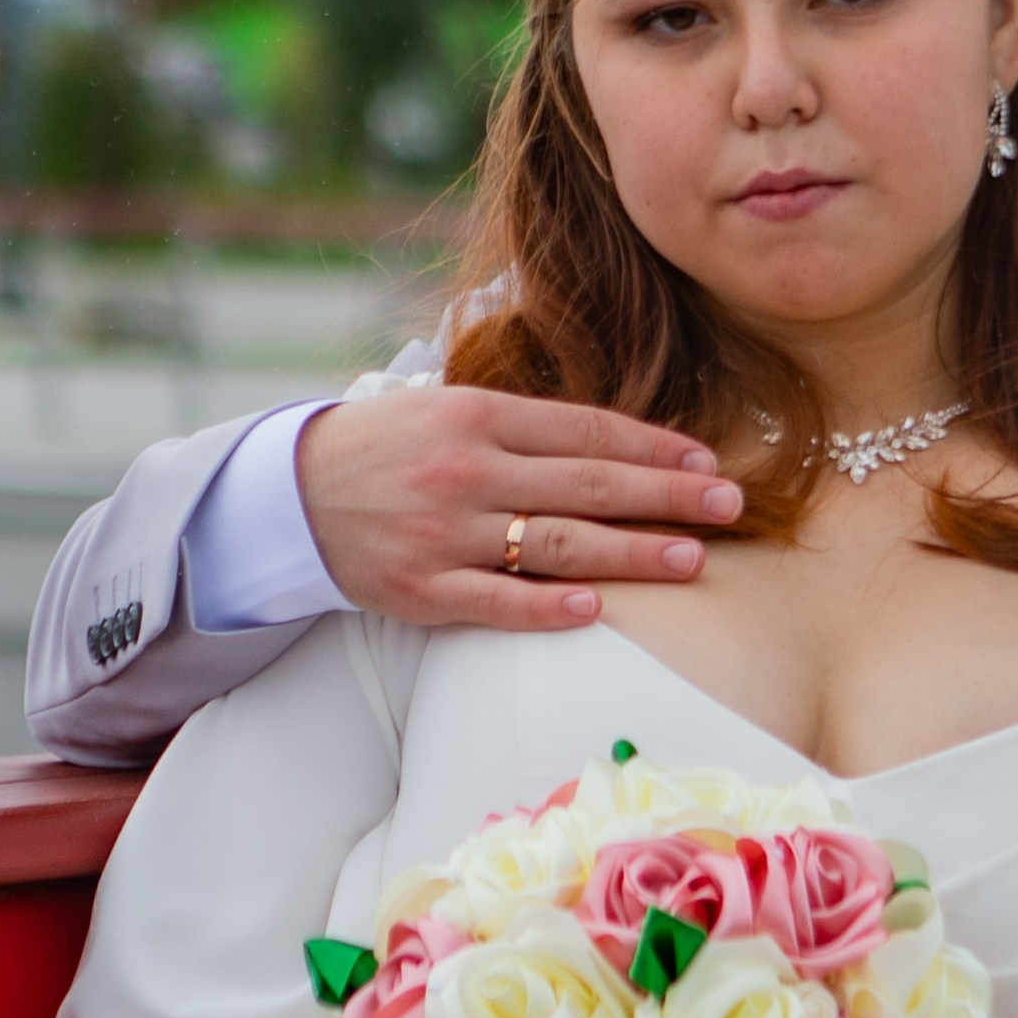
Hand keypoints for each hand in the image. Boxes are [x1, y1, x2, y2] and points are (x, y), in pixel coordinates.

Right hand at [297, 383, 742, 627]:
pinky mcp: (422, 589)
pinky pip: (496, 601)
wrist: (289, 492)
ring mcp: (444, 533)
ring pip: (555, 545)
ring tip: (690, 559)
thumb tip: (618, 443)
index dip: (652, 448)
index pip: (585, 431)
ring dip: (630, 553)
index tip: (706, 462)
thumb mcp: (449, 408)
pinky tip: (597, 609)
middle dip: (666, 496)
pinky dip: (548, 606)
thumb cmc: (389, 446)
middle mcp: (466, 470)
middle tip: (728, 506)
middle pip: (587, 485)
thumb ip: (525, 425)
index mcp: (477, 415)